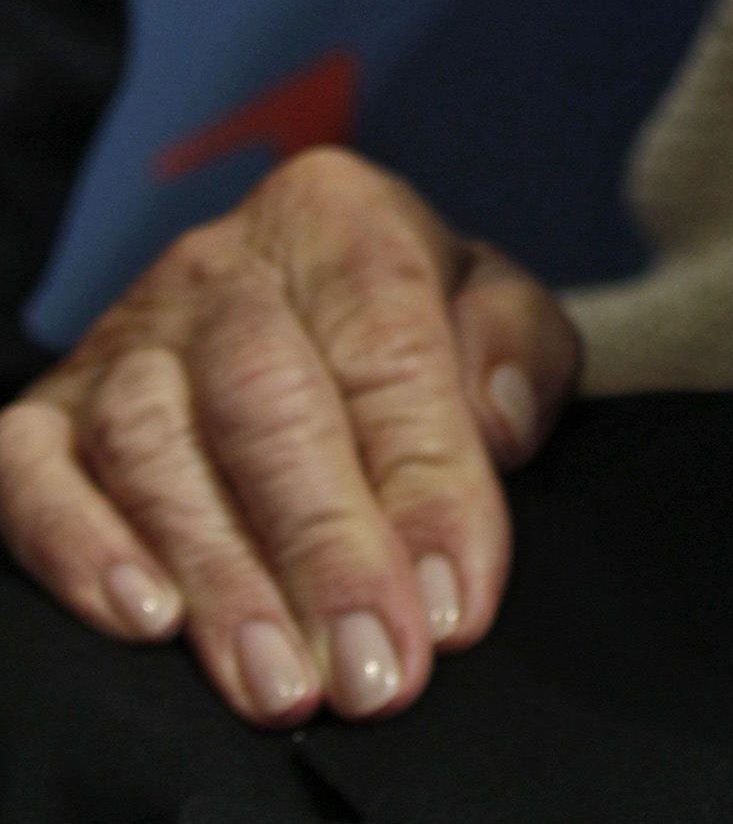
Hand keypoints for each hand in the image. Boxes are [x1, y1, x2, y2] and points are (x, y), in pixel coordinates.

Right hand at [0, 148, 578, 722]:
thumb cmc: (404, 318)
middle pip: (265, 404)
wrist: (292, 290)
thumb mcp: (493, 301)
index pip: (388, 352)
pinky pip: (31, 474)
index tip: (451, 601)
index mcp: (341, 218)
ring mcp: (122, 340)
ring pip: (153, 451)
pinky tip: (146, 618)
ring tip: (281, 681)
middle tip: (372, 666)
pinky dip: (80, 548)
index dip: (425, 485)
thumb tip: (497, 424)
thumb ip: (516, 348)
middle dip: (326, 554)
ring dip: (222, 580)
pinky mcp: (43, 411)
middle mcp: (220, 270)